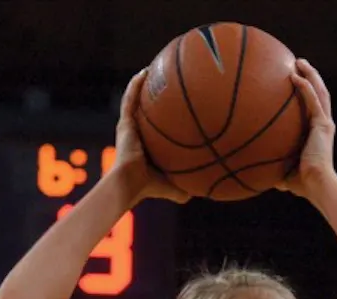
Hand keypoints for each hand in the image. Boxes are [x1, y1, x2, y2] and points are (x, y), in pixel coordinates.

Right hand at [112, 70, 190, 204]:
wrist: (131, 184)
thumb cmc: (152, 188)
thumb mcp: (177, 186)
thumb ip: (191, 186)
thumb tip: (212, 190)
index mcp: (149, 146)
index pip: (159, 127)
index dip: (167, 117)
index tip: (180, 106)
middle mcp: (139, 134)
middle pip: (148, 110)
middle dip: (155, 96)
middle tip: (168, 82)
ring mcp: (130, 127)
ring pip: (136, 101)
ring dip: (143, 85)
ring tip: (152, 69)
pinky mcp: (124, 123)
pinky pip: (130, 100)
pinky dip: (135, 86)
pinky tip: (143, 73)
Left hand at [275, 60, 336, 200]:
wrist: (316, 185)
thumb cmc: (301, 183)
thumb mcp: (282, 170)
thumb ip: (271, 166)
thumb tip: (251, 172)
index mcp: (317, 133)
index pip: (313, 107)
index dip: (307, 92)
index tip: (294, 81)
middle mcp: (323, 124)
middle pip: (319, 93)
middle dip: (310, 77)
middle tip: (297, 64)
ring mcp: (324, 123)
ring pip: (320, 91)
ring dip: (311, 75)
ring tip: (299, 62)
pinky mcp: (323, 124)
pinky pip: (313, 100)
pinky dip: (305, 87)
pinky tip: (294, 76)